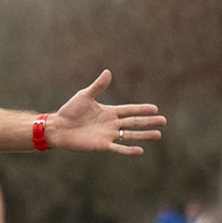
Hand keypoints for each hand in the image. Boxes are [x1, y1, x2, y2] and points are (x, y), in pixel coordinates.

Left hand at [49, 70, 165, 153]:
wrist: (57, 127)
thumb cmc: (70, 111)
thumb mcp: (85, 96)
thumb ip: (98, 86)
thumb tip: (108, 72)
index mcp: (109, 111)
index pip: (130, 110)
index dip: (142, 109)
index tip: (155, 109)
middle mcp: (111, 123)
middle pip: (134, 122)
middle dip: (148, 122)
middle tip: (163, 121)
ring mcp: (108, 135)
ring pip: (130, 135)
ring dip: (144, 135)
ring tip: (158, 135)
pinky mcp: (101, 145)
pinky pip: (118, 148)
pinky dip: (128, 149)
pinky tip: (140, 150)